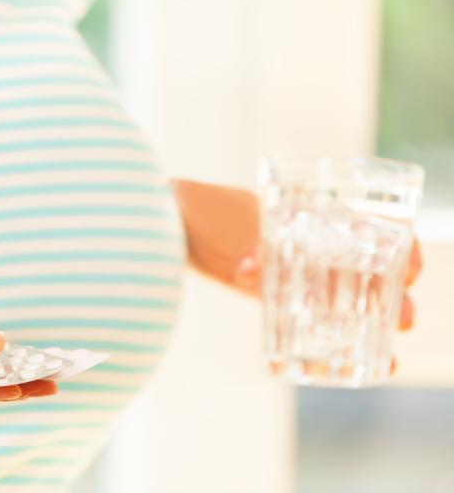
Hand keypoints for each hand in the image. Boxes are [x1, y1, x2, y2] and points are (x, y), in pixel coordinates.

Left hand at [173, 179, 421, 330]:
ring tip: (386, 354)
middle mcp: (300, 242)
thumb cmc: (198, 211)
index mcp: (305, 216)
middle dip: (388, 296)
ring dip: (364, 323)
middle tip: (406, 320)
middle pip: (358, 270)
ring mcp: (281, 268)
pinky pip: (298, 313)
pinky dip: (319, 338)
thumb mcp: (227, 226)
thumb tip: (248, 270)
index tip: (413, 270)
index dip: (397, 248)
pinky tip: (335, 364)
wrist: (161, 220)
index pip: (365, 230)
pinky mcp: (259, 289)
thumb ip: (241, 248)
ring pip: (335, 296)